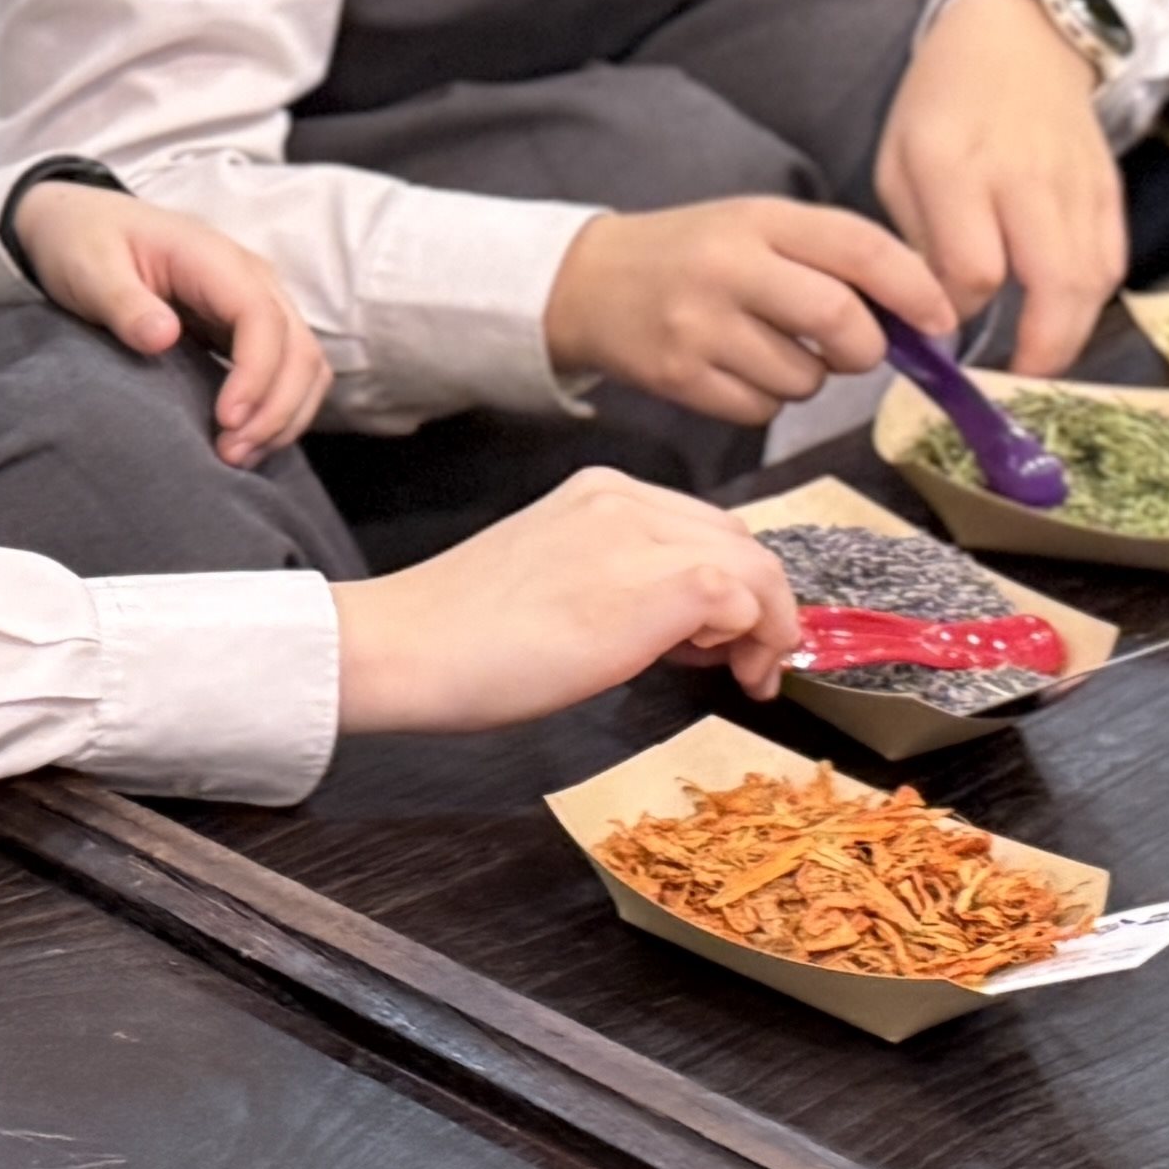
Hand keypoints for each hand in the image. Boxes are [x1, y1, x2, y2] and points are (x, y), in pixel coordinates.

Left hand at [8, 176, 329, 465]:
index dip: (256, 374)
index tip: (226, 420)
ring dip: (284, 415)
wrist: (82, 224)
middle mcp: (250, 279)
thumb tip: (162, 337)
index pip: (263, 318)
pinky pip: (287, 371)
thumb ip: (124, 303)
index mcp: (214, 259)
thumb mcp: (89, 268)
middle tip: (231, 453)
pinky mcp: (246, 329)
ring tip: (238, 456)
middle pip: (299, 348)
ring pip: (305, 364)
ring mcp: (254, 303)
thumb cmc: (84, 243)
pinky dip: (278, 409)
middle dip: (276, 408)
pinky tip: (244, 440)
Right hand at [327, 468, 800, 731]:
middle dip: (759, 604)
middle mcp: (625, 500)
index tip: (720, 639)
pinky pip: (746, 597)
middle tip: (737, 665)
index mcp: (598, 493)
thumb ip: (615, 578)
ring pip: (756, 566)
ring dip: (767, 624)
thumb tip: (679, 623)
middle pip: (741, 542)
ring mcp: (641, 538)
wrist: (402, 648)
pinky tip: (725, 673)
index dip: (732, 584)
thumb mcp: (550, 578)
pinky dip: (755, 637)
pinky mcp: (656, 586)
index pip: (703, 526)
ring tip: (739, 676)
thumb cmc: (455, 637)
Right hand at [543, 198, 958, 421]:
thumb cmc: (692, 254)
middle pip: (840, 320)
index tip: (939, 319)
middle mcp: (728, 268)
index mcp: (758, 220)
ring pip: (803, 377)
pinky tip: (739, 372)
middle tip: (854, 349)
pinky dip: (766, 401)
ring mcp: (699, 326)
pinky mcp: (677, 376)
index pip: (859, 249)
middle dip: (864, 347)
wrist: (586, 284)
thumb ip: (829, 255)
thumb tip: (917, 311)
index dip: (914, 288)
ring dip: (810, 378)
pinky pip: (760, 411)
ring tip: (775, 352)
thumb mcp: (756, 226)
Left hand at [875, 0, 1127, 372]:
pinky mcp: (1110, 187)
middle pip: (1052, 280)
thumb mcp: (900, 160)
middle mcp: (1025, 178)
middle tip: (1018, 385)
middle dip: (1040, 346)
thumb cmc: (944, 102)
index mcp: (957, 168)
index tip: (937, 329)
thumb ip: (917, 236)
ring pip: (1092, 276)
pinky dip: (1093, 297)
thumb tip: (934, 311)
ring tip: (1040, 363)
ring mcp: (1077, 183)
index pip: (969, 267)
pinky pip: (1112, 257)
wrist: (1022, 37)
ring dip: (1072, 331)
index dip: (955, 311)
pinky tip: (1066, 317)